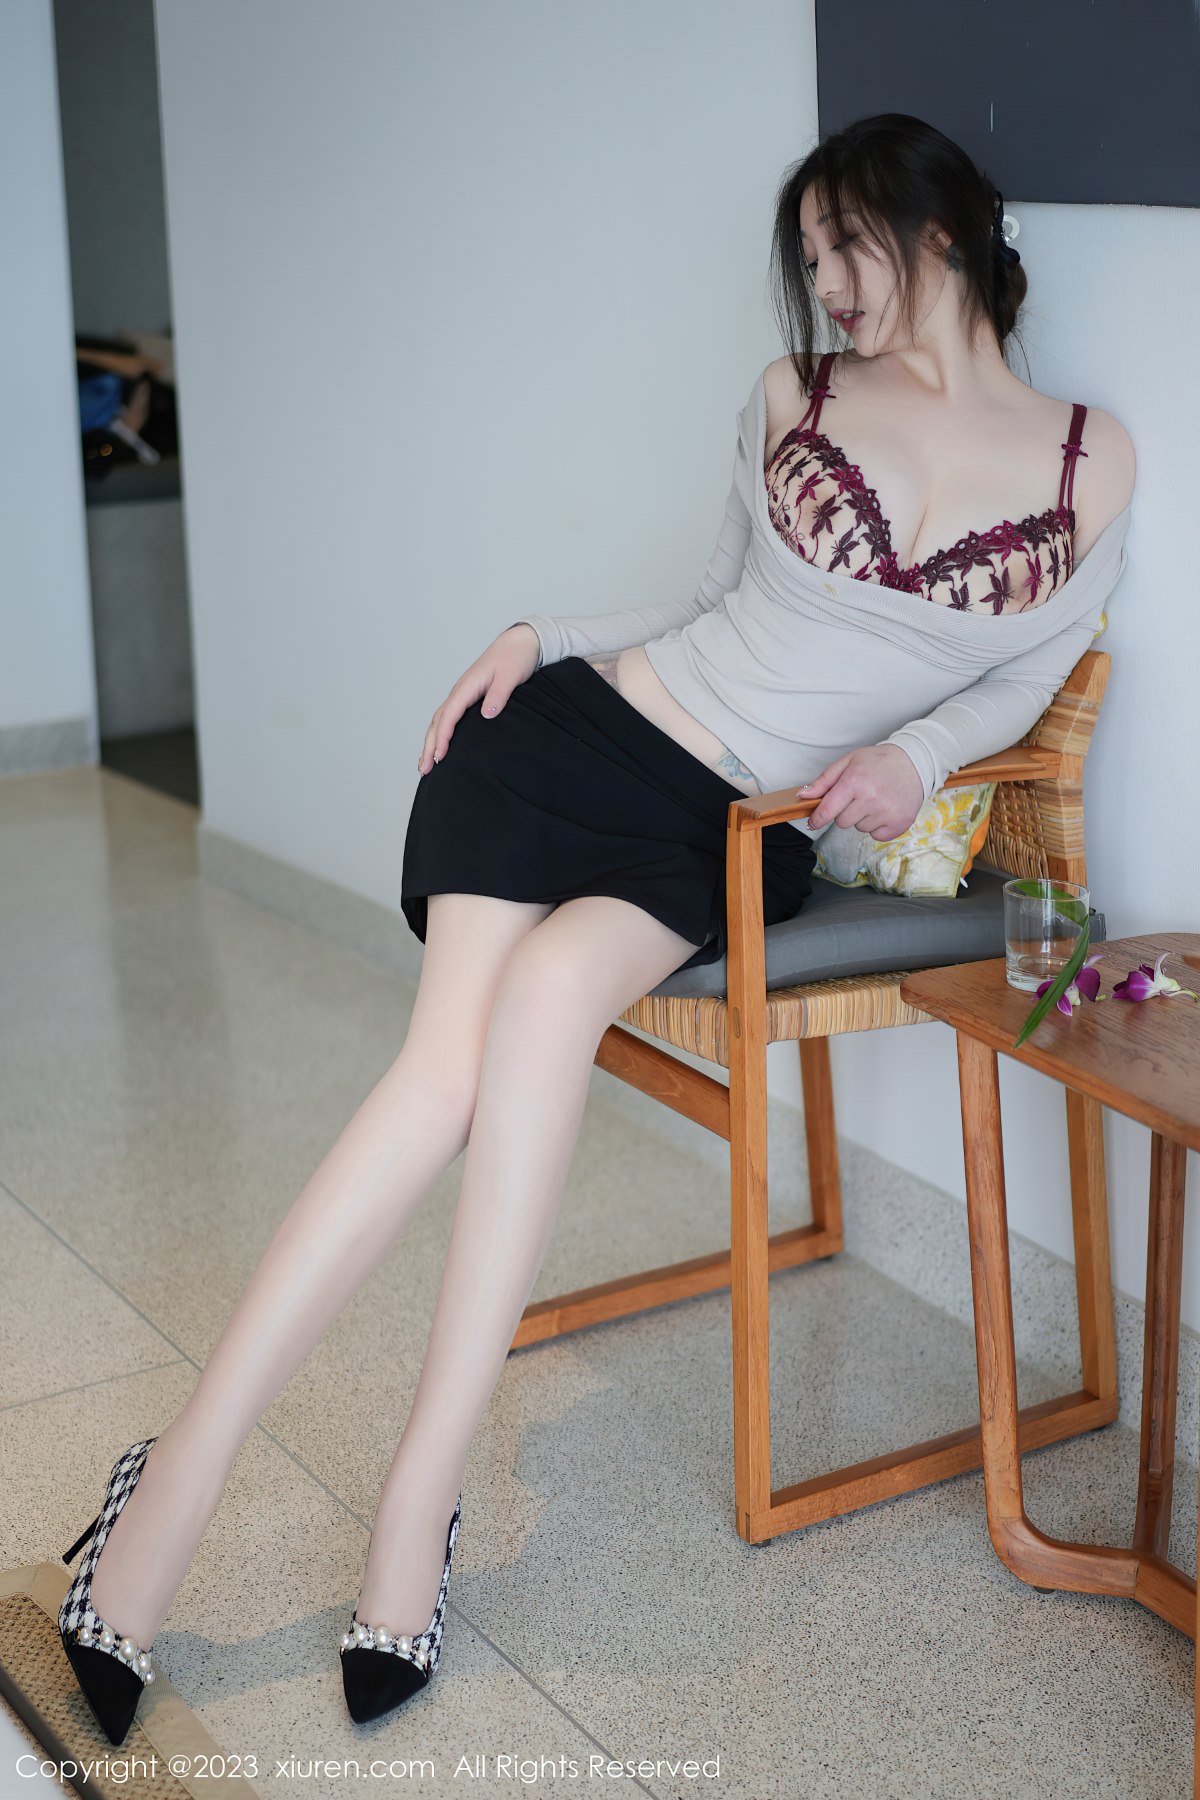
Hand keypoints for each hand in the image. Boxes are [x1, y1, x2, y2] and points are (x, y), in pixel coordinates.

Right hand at [417, 624, 540, 773]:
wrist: (520, 642)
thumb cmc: (516, 658)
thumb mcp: (510, 676)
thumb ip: (498, 696)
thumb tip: (486, 715)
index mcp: (467, 686)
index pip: (449, 715)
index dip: (443, 737)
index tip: (440, 756)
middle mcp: (460, 690)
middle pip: (438, 721)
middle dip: (429, 745)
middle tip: (425, 769)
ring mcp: (462, 694)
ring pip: (439, 720)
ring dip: (430, 741)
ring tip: (425, 764)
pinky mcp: (468, 697)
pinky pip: (448, 717)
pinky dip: (439, 733)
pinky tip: (439, 746)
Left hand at [799, 743, 925, 839]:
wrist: (914, 763)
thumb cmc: (878, 762)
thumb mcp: (848, 763)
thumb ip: (824, 781)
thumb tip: (803, 796)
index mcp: (855, 781)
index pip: (827, 810)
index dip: (817, 819)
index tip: (813, 822)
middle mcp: (871, 798)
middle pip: (842, 822)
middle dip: (845, 812)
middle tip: (859, 796)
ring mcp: (887, 812)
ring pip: (859, 828)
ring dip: (863, 818)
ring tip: (875, 800)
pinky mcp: (900, 823)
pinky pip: (876, 835)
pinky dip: (877, 826)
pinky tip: (884, 809)